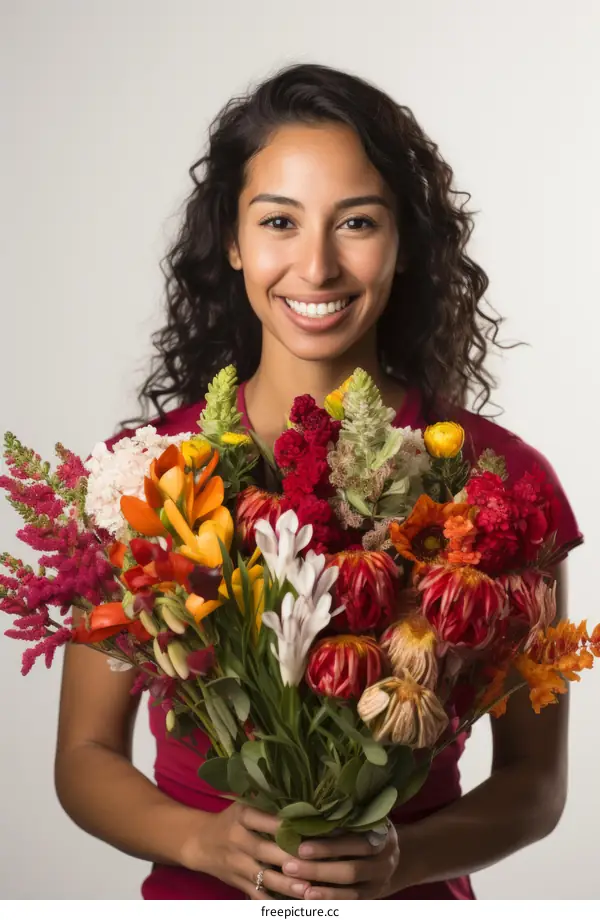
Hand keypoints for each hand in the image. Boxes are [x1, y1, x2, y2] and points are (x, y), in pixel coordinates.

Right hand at [181, 803, 310, 899]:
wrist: (198, 842)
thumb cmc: (229, 820)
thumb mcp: (242, 804)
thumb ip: (265, 802)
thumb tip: (296, 795)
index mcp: (241, 816)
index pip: (262, 819)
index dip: (282, 825)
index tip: (306, 828)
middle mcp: (238, 840)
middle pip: (264, 850)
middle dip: (289, 858)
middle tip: (313, 863)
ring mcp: (237, 864)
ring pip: (262, 877)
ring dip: (285, 884)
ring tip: (307, 889)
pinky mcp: (237, 883)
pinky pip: (256, 895)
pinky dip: (272, 901)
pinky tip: (290, 905)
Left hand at [281, 824, 400, 899]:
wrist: (394, 856)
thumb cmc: (368, 830)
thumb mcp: (364, 819)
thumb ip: (343, 819)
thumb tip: (302, 813)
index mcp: (382, 834)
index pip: (355, 841)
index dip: (329, 845)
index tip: (301, 846)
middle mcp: (384, 859)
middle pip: (351, 869)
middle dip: (318, 869)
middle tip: (290, 866)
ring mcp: (380, 881)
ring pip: (350, 889)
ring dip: (322, 889)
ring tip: (297, 886)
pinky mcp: (373, 896)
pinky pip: (351, 901)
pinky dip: (330, 899)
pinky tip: (310, 897)